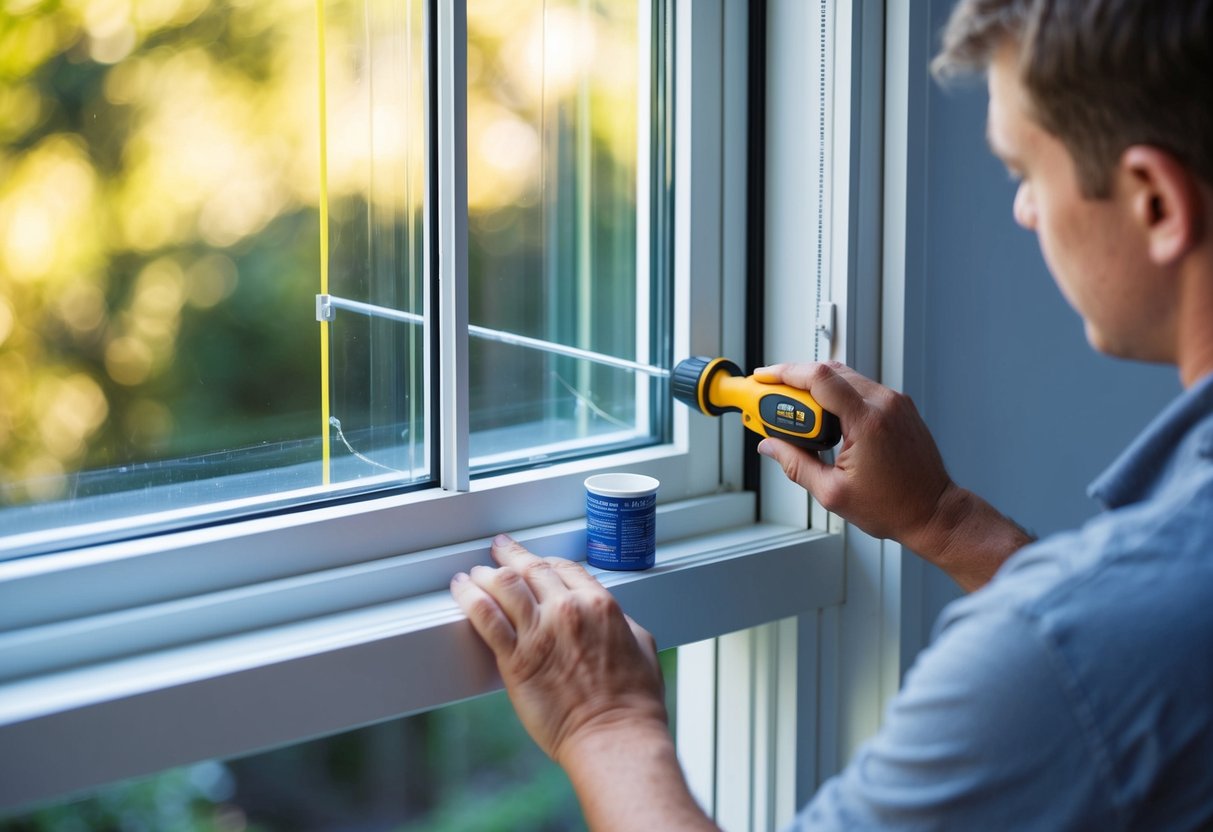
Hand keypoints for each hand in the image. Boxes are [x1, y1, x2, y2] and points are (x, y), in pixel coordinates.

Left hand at [450, 534, 667, 765]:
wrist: (613, 735)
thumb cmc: (633, 702)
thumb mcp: (642, 646)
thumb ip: (621, 624)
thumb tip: (611, 618)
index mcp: (599, 604)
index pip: (563, 567)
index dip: (543, 560)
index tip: (532, 559)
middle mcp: (567, 610)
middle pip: (530, 569)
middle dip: (509, 556)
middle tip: (497, 550)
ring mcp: (540, 632)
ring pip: (504, 585)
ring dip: (485, 574)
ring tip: (473, 574)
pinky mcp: (516, 659)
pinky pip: (486, 617)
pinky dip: (470, 598)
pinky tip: (462, 591)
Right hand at [754, 361, 953, 549]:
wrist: (933, 512)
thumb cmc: (894, 506)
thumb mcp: (832, 492)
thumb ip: (795, 464)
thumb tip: (770, 446)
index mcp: (867, 421)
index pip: (819, 378)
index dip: (786, 373)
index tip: (765, 378)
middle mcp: (884, 403)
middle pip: (830, 372)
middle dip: (796, 382)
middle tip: (776, 402)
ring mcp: (895, 402)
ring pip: (845, 378)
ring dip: (818, 390)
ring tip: (799, 416)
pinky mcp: (900, 407)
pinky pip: (861, 389)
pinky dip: (838, 397)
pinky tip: (826, 419)